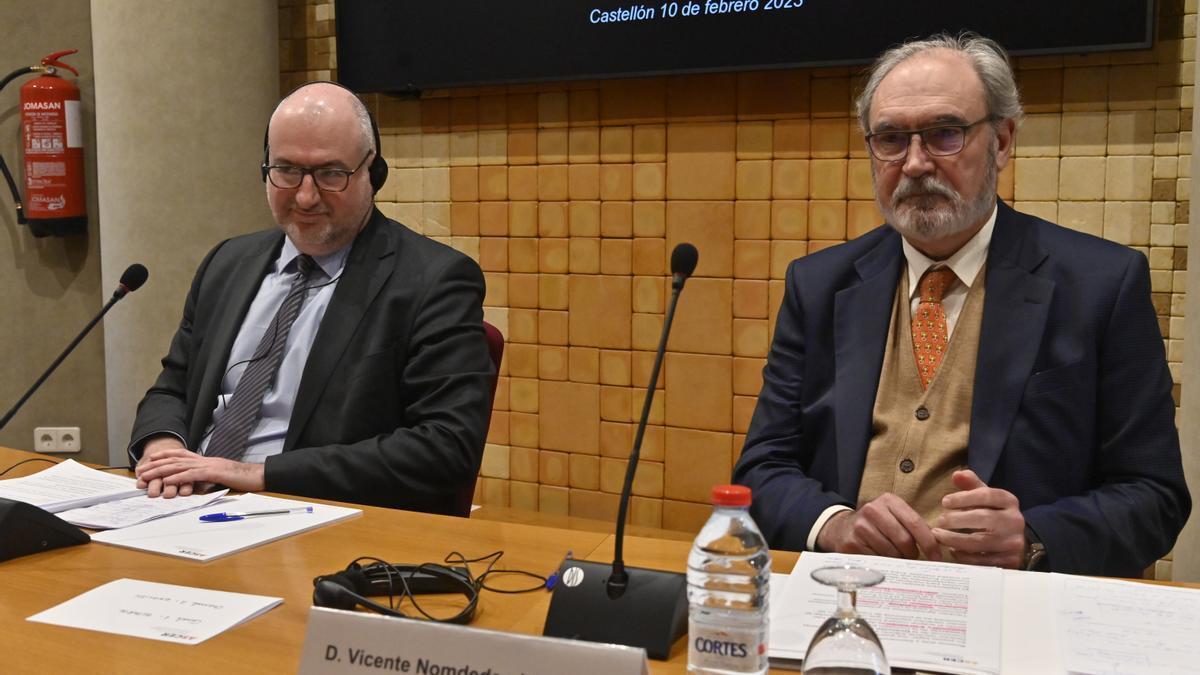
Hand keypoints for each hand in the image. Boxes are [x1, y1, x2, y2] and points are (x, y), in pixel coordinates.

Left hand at [136, 445, 265, 495]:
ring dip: (160, 471)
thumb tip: (193, 483)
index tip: (149, 459)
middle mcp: (203, 460)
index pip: (180, 454)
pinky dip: (177, 477)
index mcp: (204, 460)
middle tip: (140, 471)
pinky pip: (191, 475)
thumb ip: (205, 477)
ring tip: (147, 476)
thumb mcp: (218, 476)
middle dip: (156, 465)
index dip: (164, 455)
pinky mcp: (212, 473)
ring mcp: (207, 465)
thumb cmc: (238, 477)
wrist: (254, 475)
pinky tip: (167, 481)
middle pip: (174, 460)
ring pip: (179, 466)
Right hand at [816, 493, 941, 560]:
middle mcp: (873, 510)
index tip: (936, 556)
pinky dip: (883, 563)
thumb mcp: (892, 516)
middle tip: (910, 557)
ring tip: (894, 556)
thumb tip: (938, 545)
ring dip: (897, 560)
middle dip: (911, 553)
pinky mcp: (852, 542)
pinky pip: (878, 560)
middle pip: (904, 540)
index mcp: (889, 501)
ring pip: (892, 552)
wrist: (840, 528)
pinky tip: (880, 557)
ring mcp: (861, 526)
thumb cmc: (875, 524)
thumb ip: (912, 525)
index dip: (929, 542)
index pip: (915, 523)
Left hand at [933, 469, 1025, 568]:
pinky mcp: (1010, 562)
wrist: (1016, 540)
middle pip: (984, 518)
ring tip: (938, 535)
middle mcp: (1015, 521)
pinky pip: (982, 561)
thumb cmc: (994, 514)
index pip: (987, 495)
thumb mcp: (986, 497)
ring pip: (980, 542)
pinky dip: (965, 556)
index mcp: (1010, 501)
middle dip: (957, 519)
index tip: (945, 502)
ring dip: (955, 539)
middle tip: (939, 521)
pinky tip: (953, 551)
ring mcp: (1013, 543)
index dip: (963, 498)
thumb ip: (971, 485)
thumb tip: (957, 475)